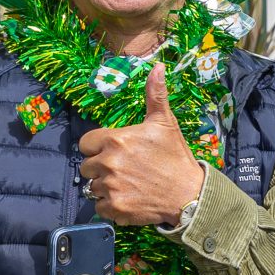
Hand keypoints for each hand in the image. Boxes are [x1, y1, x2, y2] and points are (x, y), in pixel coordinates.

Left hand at [77, 62, 205, 225]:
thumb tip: (157, 66)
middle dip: (101, 168)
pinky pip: (99, 207)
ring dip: (105, 187)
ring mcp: (111, 187)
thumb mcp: (165, 123)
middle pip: (86, 167)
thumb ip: (155, 95)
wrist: (189, 194)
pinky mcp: (115, 208)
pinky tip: (128, 199)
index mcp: (116, 140)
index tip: (114, 152)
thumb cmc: (175, 157)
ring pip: (92, 187)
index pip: (85, 143)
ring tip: (127, 185)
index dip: (98, 148)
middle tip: (123, 170)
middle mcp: (109, 163)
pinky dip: (110, 206)